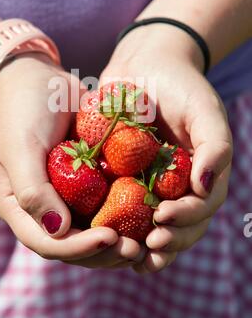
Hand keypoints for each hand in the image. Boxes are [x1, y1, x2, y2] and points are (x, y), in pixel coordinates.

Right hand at [0, 53, 145, 267]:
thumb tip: (57, 231)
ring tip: (149, 239)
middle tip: (138, 248)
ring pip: (96, 230)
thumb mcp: (21, 149)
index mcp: (22, 209)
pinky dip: (128, 213)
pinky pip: (109, 203)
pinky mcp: (90, 181)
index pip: (50, 244)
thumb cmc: (23, 112)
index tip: (111, 238)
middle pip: (77, 246)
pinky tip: (151, 213)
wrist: (38, 79)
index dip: (81, 248)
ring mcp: (69, 196)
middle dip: (107, 251)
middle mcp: (46, 209)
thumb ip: (33, 191)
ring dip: (122, 239)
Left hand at [101, 24, 232, 272]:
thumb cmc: (181, 86)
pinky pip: (119, 206)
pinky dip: (115, 224)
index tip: (164, 219)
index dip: (186, 220)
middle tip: (147, 245)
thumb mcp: (204, 110)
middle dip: (166, 241)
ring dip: (141, 245)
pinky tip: (102, 236)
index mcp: (201, 175)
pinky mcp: (122, 177)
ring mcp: (149, 184)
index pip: (201, 208)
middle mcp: (177, 185)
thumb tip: (205, 186)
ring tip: (126, 253)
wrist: (146, 64)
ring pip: (149, 225)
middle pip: (178, 226)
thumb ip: (215, 146)